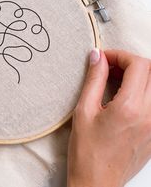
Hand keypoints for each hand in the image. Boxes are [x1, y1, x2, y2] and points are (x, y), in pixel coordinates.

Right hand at [67, 49, 150, 186]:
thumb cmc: (87, 151)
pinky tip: (123, 95)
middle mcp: (149, 114)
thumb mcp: (84, 110)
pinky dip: (141, 89)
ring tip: (115, 80)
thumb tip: (97, 56)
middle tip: (109, 67)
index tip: (104, 59)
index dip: (120, 55)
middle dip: (129, 62)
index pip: (138, 65)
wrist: (98, 182)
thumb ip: (94, 79)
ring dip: (137, 75)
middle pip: (150, 71)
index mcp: (130, 108)